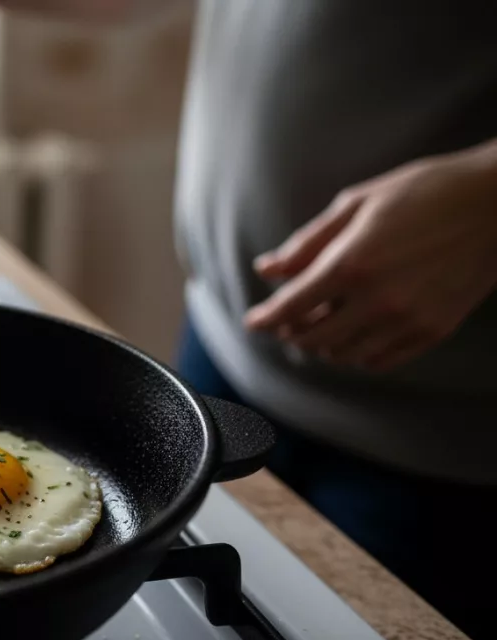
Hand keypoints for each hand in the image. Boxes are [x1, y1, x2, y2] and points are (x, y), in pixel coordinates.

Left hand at [244, 142, 496, 370]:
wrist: (495, 202)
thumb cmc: (424, 192)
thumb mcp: (356, 204)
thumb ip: (307, 243)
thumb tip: (267, 269)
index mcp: (351, 264)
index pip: (290, 308)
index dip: (265, 319)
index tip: (253, 321)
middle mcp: (377, 300)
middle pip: (312, 338)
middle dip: (291, 332)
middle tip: (286, 320)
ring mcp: (408, 320)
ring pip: (344, 354)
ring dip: (323, 344)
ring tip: (320, 324)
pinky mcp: (434, 330)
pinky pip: (380, 360)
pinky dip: (357, 354)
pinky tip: (354, 335)